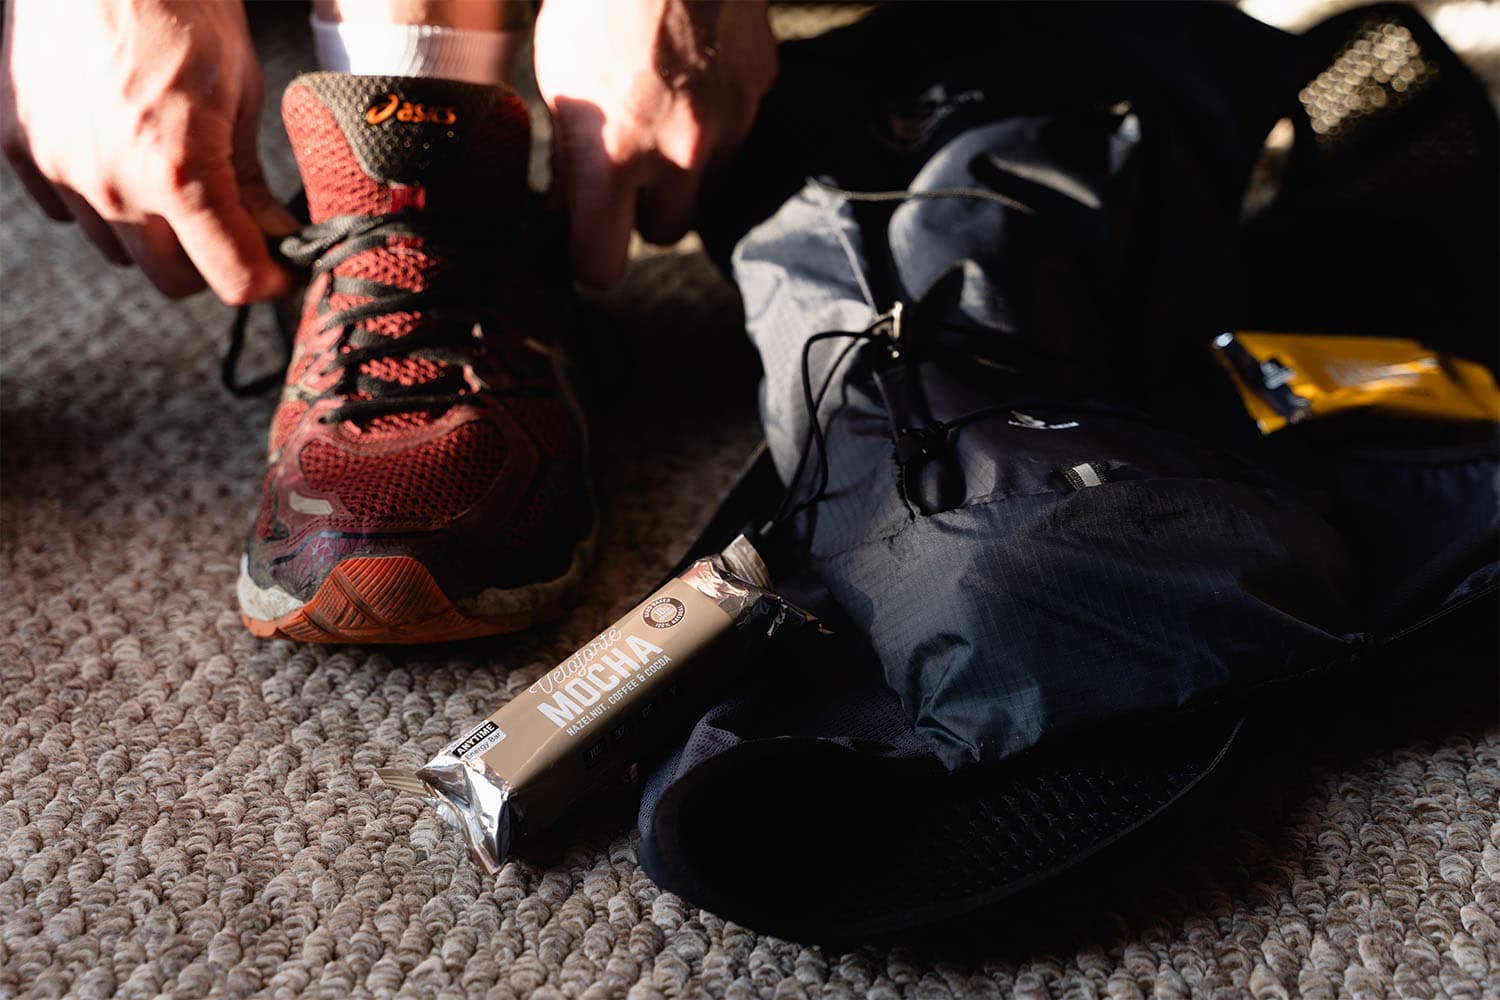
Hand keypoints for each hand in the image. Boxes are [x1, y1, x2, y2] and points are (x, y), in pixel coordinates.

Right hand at [0, 0, 294, 302]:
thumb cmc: (181, 5)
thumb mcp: (239, 93)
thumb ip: (250, 177)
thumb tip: (274, 231)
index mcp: (181, 174)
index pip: (232, 278)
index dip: (268, 280)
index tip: (282, 270)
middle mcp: (114, 185)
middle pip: (172, 280)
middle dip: (211, 263)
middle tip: (234, 230)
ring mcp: (62, 170)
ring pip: (119, 252)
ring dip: (153, 235)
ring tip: (174, 181)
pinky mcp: (22, 149)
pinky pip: (67, 210)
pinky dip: (99, 200)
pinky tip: (121, 156)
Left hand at [533, 0, 775, 286]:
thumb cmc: (597, 0)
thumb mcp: (557, 78)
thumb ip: (570, 152)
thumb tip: (569, 200)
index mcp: (609, 156)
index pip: (602, 264)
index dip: (590, 263)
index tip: (583, 251)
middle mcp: (674, 154)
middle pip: (665, 232)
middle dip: (645, 213)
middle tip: (626, 175)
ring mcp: (725, 126)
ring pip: (707, 185)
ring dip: (684, 169)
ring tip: (660, 115)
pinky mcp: (757, 93)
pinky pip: (736, 133)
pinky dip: (715, 120)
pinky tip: (692, 77)